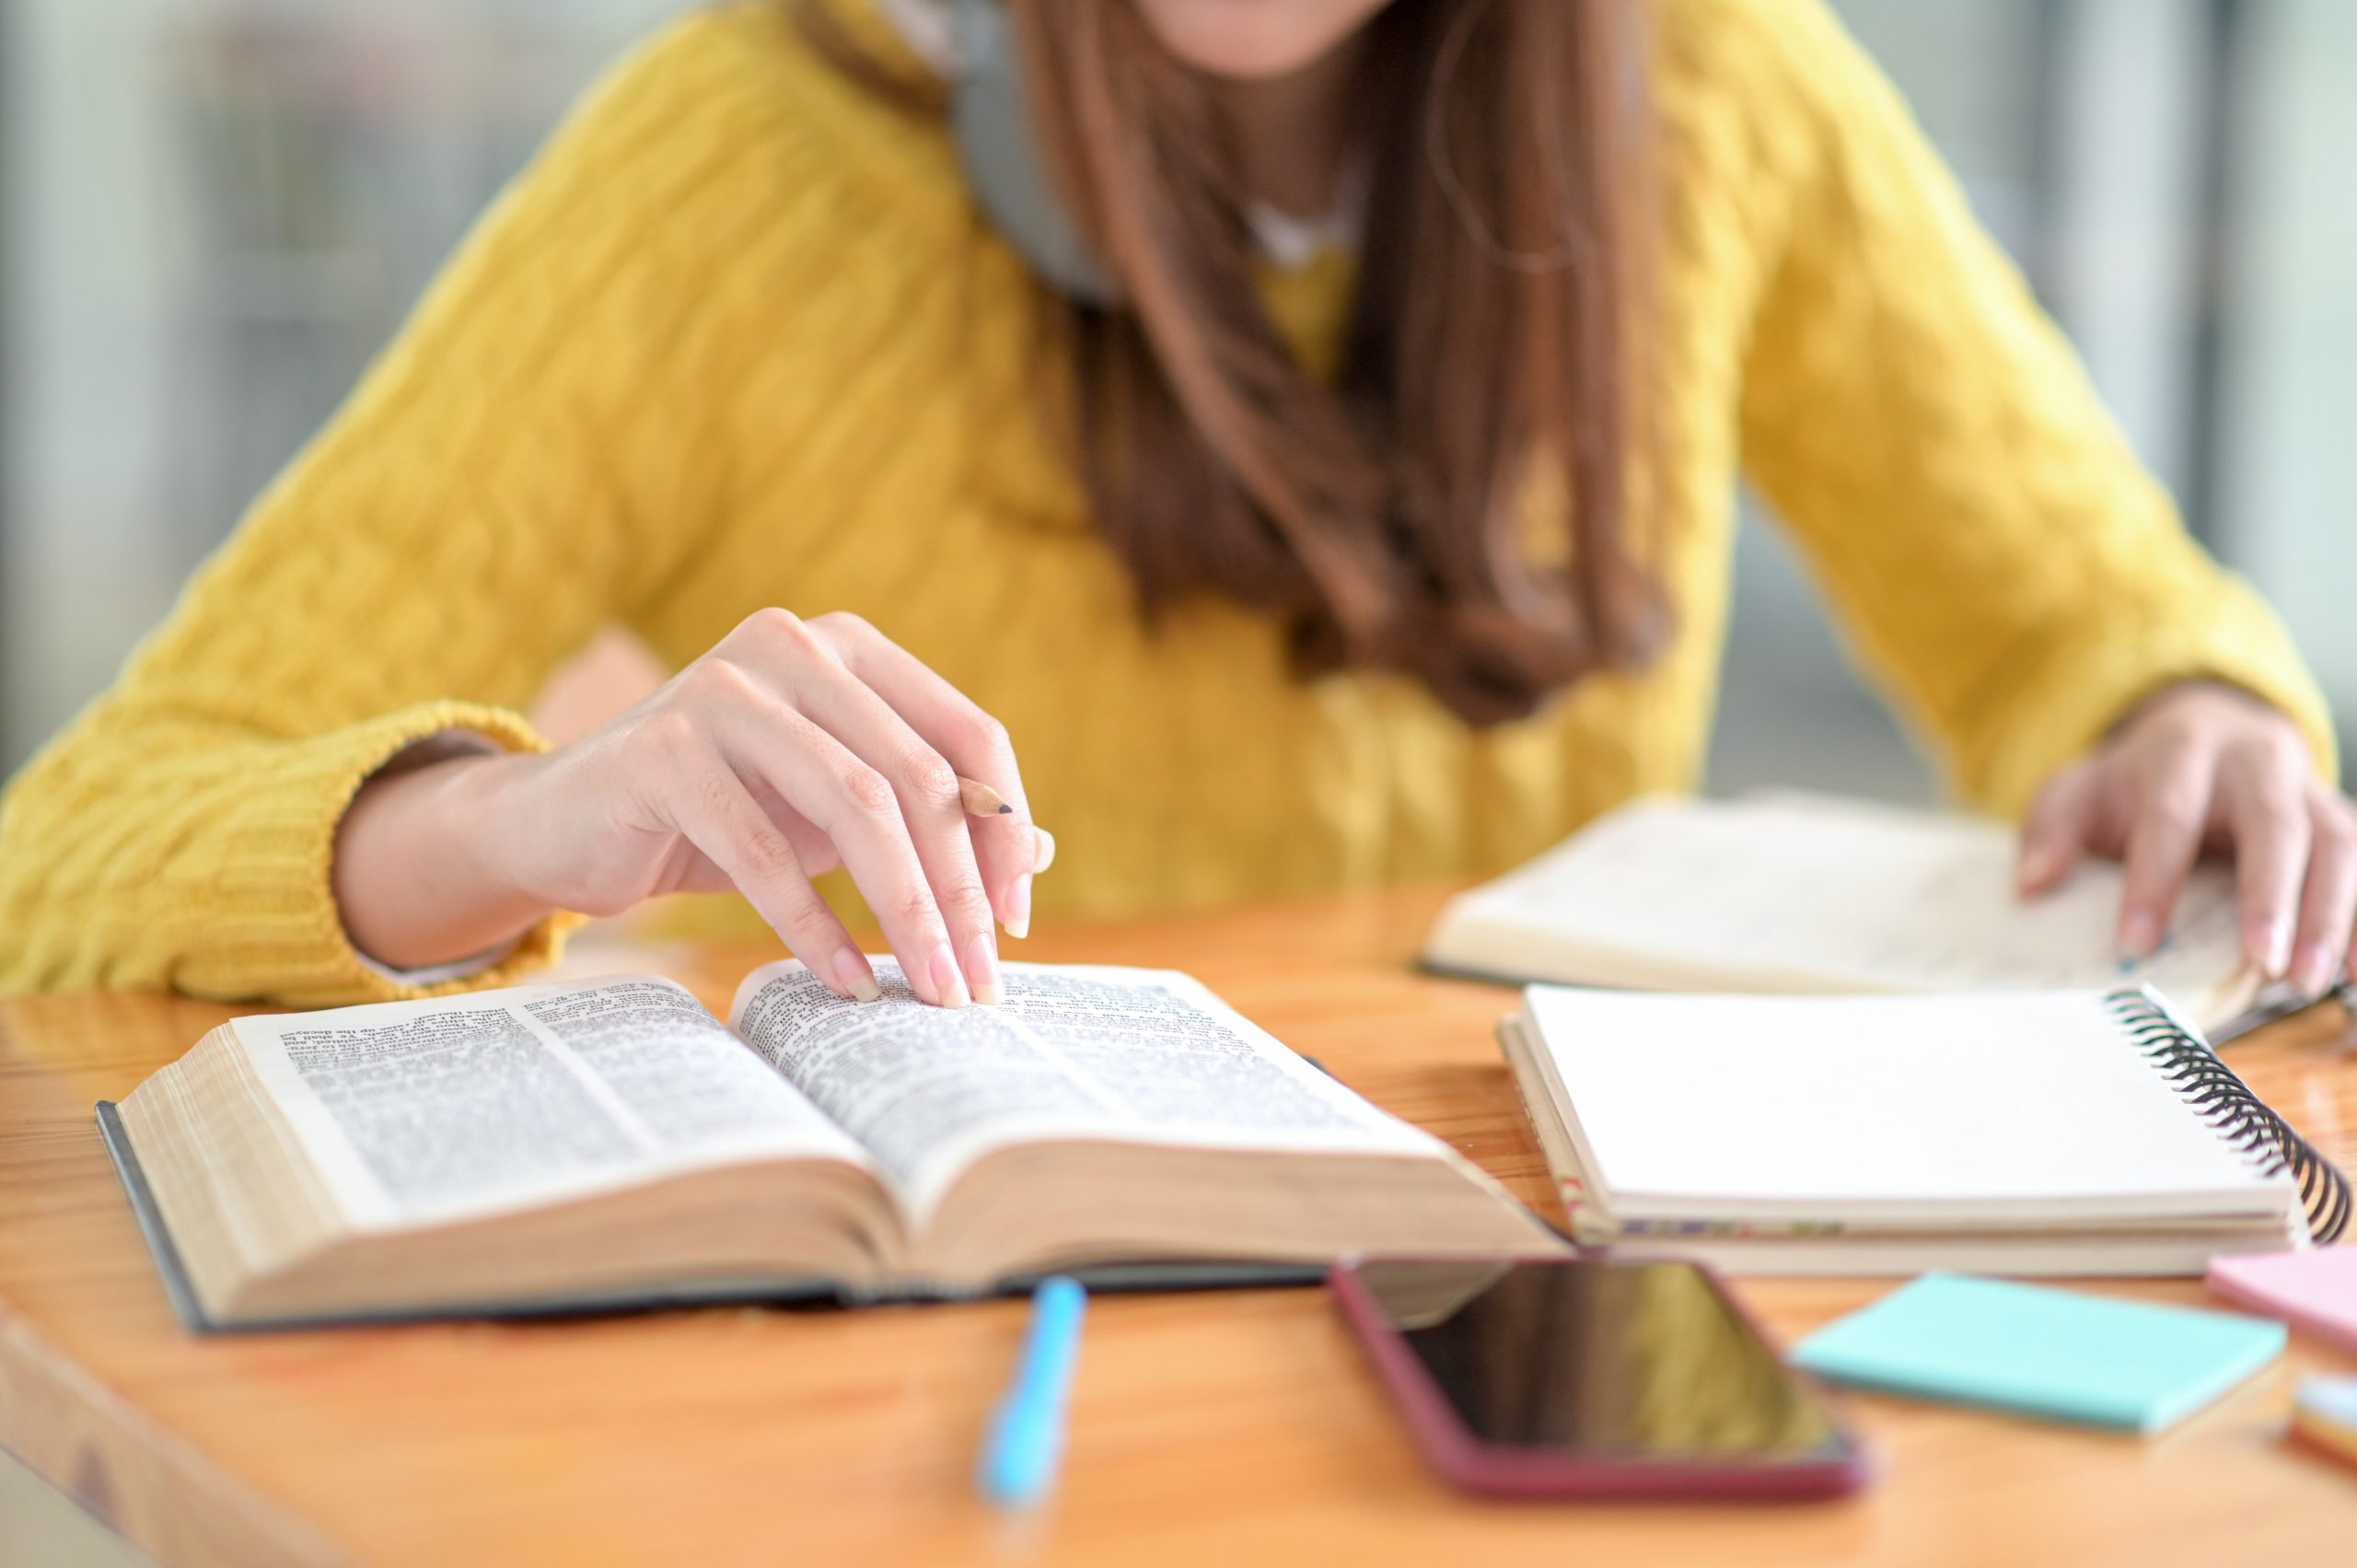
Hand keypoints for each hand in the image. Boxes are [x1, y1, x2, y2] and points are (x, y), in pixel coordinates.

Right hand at [337, 611, 1044, 1006]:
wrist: (567, 824)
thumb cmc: (720, 814)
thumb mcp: (833, 812)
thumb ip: (927, 818)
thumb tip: (1035, 852)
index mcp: (849, 649)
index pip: (967, 734)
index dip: (1004, 829)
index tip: (1016, 921)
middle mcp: (792, 648)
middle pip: (918, 777)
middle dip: (961, 890)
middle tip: (980, 978)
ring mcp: (724, 689)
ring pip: (856, 807)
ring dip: (905, 912)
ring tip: (931, 987)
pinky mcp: (664, 750)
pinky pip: (766, 850)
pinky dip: (816, 926)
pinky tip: (848, 981)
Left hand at [2019, 682, 2354, 994]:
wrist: (2205, 728)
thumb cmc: (2136, 779)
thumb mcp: (2078, 789)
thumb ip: (2052, 830)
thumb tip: (2031, 883)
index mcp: (2182, 752)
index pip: (2168, 817)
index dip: (2154, 881)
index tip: (2137, 943)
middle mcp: (2256, 765)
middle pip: (2275, 827)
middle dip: (2271, 897)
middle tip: (2262, 963)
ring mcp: (2309, 792)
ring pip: (2339, 846)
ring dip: (2332, 917)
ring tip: (2307, 982)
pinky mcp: (2340, 823)